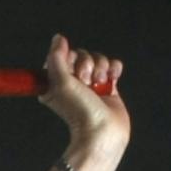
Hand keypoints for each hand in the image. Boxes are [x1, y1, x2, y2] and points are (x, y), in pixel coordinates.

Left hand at [40, 33, 128, 170]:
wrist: (101, 133)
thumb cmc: (79, 111)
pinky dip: (114, 69)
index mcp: (57, 83)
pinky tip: (112, 79)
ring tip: (99, 85)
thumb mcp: (61, 82)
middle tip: (86, 82)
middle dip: (87, 64)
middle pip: (82, 55)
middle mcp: (73, 84)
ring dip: (101, 67)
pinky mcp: (108, 88)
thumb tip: (58, 38)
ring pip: (98, 59)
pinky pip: (112, 66)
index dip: (70, 58)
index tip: (72, 71)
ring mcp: (92, 86)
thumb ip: (56, 58)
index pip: (64, 55)